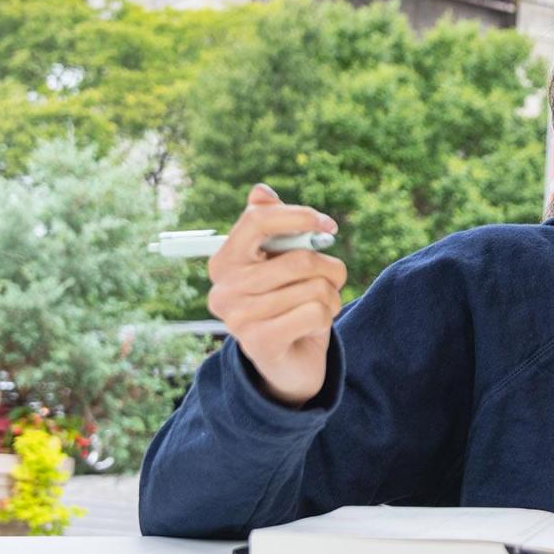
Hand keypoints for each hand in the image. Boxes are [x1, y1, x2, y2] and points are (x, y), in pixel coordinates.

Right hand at [206, 185, 345, 407]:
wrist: (287, 362)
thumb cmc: (286, 301)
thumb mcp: (280, 262)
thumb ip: (272, 225)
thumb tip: (260, 191)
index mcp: (224, 261)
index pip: (257, 220)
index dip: (299, 216)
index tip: (328, 225)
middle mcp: (223, 288)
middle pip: (298, 259)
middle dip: (328, 268)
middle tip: (329, 280)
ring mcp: (237, 318)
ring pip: (314, 287)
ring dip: (330, 296)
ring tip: (316, 307)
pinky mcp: (258, 342)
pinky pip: (315, 312)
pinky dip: (327, 316)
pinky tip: (313, 326)